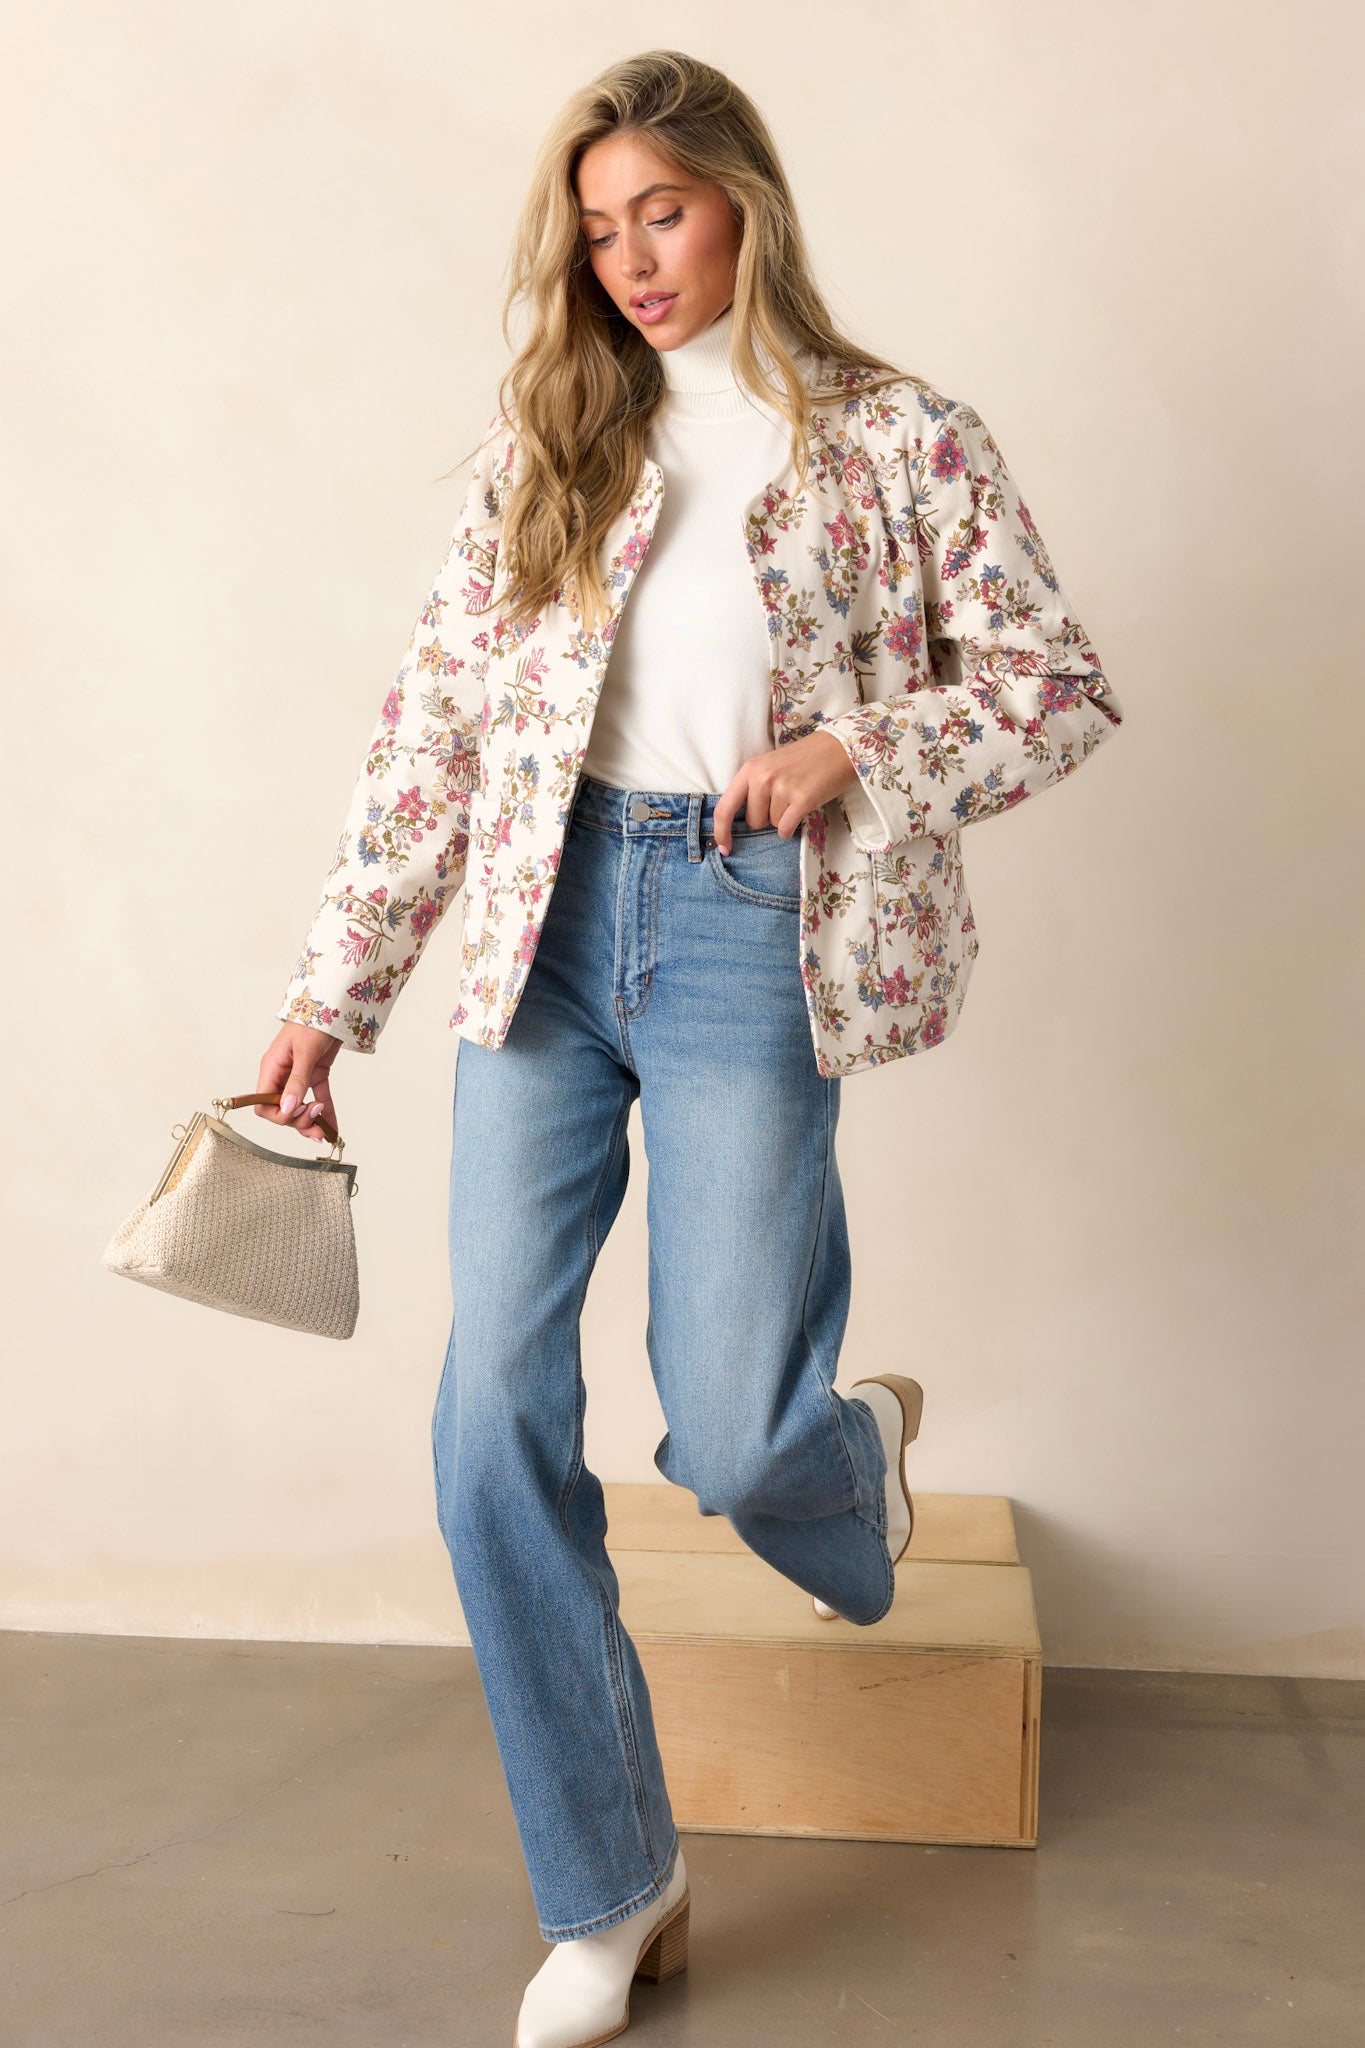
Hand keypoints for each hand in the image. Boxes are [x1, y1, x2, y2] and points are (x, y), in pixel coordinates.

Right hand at [257, 1023, 342, 1143]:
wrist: (333, 1005)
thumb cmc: (313, 1020)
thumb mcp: (305, 1051)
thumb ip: (297, 1081)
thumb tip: (288, 1108)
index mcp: (272, 1068)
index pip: (263, 1104)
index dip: (279, 1114)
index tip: (298, 1112)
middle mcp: (282, 1075)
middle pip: (282, 1109)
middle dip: (298, 1119)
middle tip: (316, 1118)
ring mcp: (298, 1076)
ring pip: (299, 1108)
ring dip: (311, 1122)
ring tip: (325, 1132)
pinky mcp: (315, 1074)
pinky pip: (318, 1097)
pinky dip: (325, 1112)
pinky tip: (333, 1127)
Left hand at [711, 730, 858, 851]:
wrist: (837, 748)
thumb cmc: (802, 760)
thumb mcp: (768, 766)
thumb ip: (751, 788)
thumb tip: (738, 820)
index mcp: (750, 769)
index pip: (724, 807)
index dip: (721, 831)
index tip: (723, 848)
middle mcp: (762, 778)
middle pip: (753, 821)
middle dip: (767, 817)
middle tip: (784, 797)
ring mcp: (782, 788)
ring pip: (773, 824)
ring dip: (784, 817)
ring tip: (796, 795)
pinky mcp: (802, 799)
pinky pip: (786, 829)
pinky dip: (792, 826)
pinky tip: (801, 809)